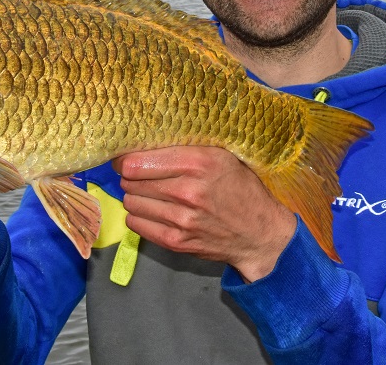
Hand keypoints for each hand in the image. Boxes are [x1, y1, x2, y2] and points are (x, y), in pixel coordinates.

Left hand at [114, 146, 296, 281]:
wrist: (259, 234)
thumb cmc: (241, 188)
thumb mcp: (222, 156)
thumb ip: (187, 149)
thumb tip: (144, 144)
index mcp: (199, 163)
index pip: (137, 162)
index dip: (127, 159)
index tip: (127, 159)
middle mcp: (187, 191)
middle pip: (130, 181)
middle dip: (131, 177)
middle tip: (141, 176)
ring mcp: (180, 219)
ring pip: (131, 202)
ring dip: (135, 196)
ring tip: (151, 193)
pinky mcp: (176, 242)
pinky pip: (136, 224)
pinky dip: (139, 216)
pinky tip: (153, 211)